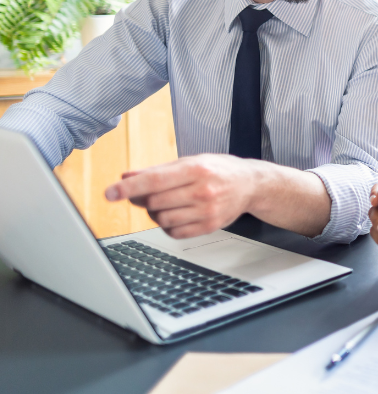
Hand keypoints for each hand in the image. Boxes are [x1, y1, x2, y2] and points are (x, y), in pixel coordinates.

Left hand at [105, 154, 262, 238]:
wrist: (251, 185)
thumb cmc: (219, 170)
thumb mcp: (190, 161)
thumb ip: (158, 170)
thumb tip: (127, 176)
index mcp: (196, 169)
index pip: (154, 180)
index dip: (129, 187)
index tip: (110, 193)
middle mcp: (202, 190)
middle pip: (154, 201)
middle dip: (142, 199)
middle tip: (144, 193)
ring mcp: (207, 210)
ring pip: (162, 218)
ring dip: (155, 212)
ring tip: (166, 203)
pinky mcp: (209, 226)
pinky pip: (175, 232)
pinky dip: (167, 225)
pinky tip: (176, 214)